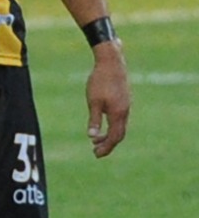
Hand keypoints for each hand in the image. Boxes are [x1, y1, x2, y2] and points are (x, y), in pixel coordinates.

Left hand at [86, 41, 130, 157]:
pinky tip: (104, 123)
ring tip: (96, 140)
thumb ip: (94, 119)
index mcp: (118, 114)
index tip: (96, 154)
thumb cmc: (100, 81)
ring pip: (120, 126)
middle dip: (108, 144)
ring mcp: (126, 106)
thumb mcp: (93, 102)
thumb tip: (92, 137)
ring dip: (109, 135)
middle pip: (119, 134)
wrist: (111, 62)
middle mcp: (125, 112)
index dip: (106, 147)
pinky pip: (120, 118)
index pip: (114, 137)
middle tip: (95, 151)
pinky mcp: (124, 100)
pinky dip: (112, 125)